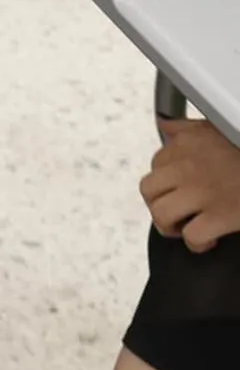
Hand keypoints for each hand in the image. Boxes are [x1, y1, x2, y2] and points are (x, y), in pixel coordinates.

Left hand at [141, 117, 239, 251]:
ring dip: (171, 226)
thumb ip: (188, 128)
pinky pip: (191, 235)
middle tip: (176, 212)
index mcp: (187, 143)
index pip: (156, 164)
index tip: (179, 189)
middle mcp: (188, 166)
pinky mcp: (221, 215)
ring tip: (187, 228)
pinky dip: (197, 243)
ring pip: (161, 213)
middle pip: (149, 190)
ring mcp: (202, 191)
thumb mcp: (218, 127)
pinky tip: (210, 239)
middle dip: (158, 204)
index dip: (167, 181)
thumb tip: (166, 126)